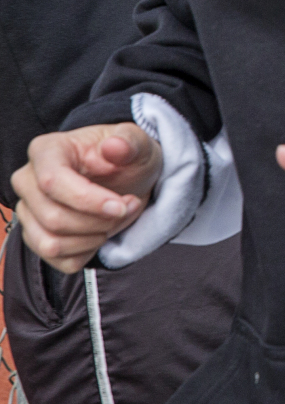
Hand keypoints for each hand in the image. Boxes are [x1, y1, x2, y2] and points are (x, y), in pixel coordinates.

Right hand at [12, 124, 162, 272]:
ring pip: (51, 244)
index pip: (52, 182)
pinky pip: (60, 261)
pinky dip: (89, 252)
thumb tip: (114, 146)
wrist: (129, 179)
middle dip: (99, 221)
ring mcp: (28, 213)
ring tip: (118, 218)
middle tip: (128, 207)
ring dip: (94, 238)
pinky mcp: (37, 238)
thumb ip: (128, 142)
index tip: (121, 205)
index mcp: (47, 150)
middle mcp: (28, 181)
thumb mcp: (137, 144)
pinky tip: (103, 231)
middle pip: (52, 218)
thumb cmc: (128, 158)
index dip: (88, 199)